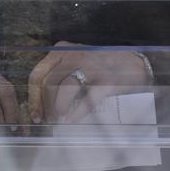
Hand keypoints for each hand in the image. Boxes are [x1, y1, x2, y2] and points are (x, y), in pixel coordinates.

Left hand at [27, 41, 152, 124]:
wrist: (136, 63)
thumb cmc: (102, 64)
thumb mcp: (76, 59)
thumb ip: (59, 73)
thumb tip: (41, 101)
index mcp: (63, 50)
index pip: (38, 74)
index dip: (33, 97)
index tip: (35, 114)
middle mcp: (75, 55)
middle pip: (49, 83)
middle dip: (45, 106)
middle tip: (47, 120)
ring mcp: (92, 67)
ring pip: (64, 89)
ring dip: (59, 109)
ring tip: (59, 120)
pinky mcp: (107, 81)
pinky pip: (87, 100)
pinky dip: (77, 113)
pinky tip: (73, 120)